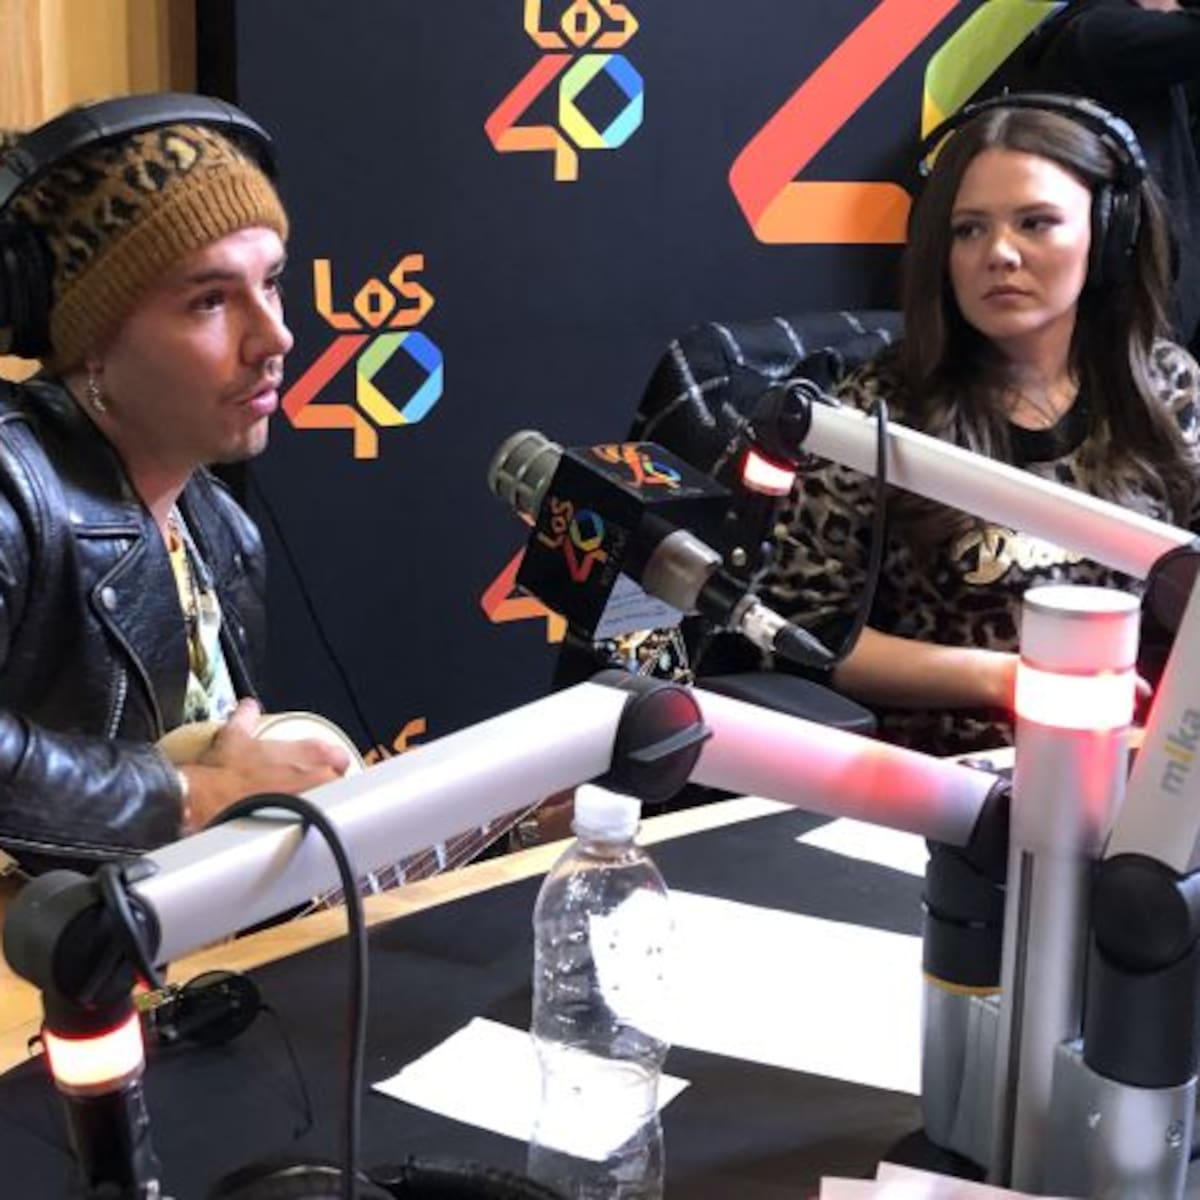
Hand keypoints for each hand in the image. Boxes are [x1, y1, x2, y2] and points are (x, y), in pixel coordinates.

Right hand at [178, 699, 351, 830]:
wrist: (207, 802)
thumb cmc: (224, 772)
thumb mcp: (235, 735)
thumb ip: (247, 717)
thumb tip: (248, 708)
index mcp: (313, 752)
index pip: (340, 758)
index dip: (329, 765)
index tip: (316, 769)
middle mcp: (321, 776)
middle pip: (339, 784)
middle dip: (325, 786)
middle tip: (304, 790)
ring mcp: (316, 802)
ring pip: (332, 806)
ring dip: (319, 805)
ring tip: (299, 810)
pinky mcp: (305, 826)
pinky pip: (318, 827)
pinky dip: (310, 826)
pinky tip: (296, 827)